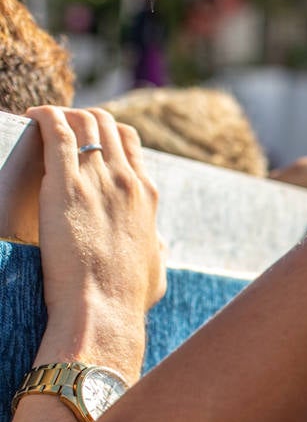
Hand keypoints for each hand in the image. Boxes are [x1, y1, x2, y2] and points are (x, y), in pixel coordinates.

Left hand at [26, 107, 163, 373]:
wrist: (104, 307)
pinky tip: (32, 115)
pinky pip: (57, 131)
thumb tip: (159, 244)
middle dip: (81, 118)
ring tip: (41, 121)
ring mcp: (98, 179)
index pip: (129, 143)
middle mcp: (127, 180)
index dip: (105, 134)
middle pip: (106, 125)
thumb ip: (158, 248)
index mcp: (147, 197)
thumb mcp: (156, 268)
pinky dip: (44, 116)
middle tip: (57, 128)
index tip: (84, 139)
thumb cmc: (127, 297)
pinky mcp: (67, 184)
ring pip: (84, 121)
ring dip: (63, 115)